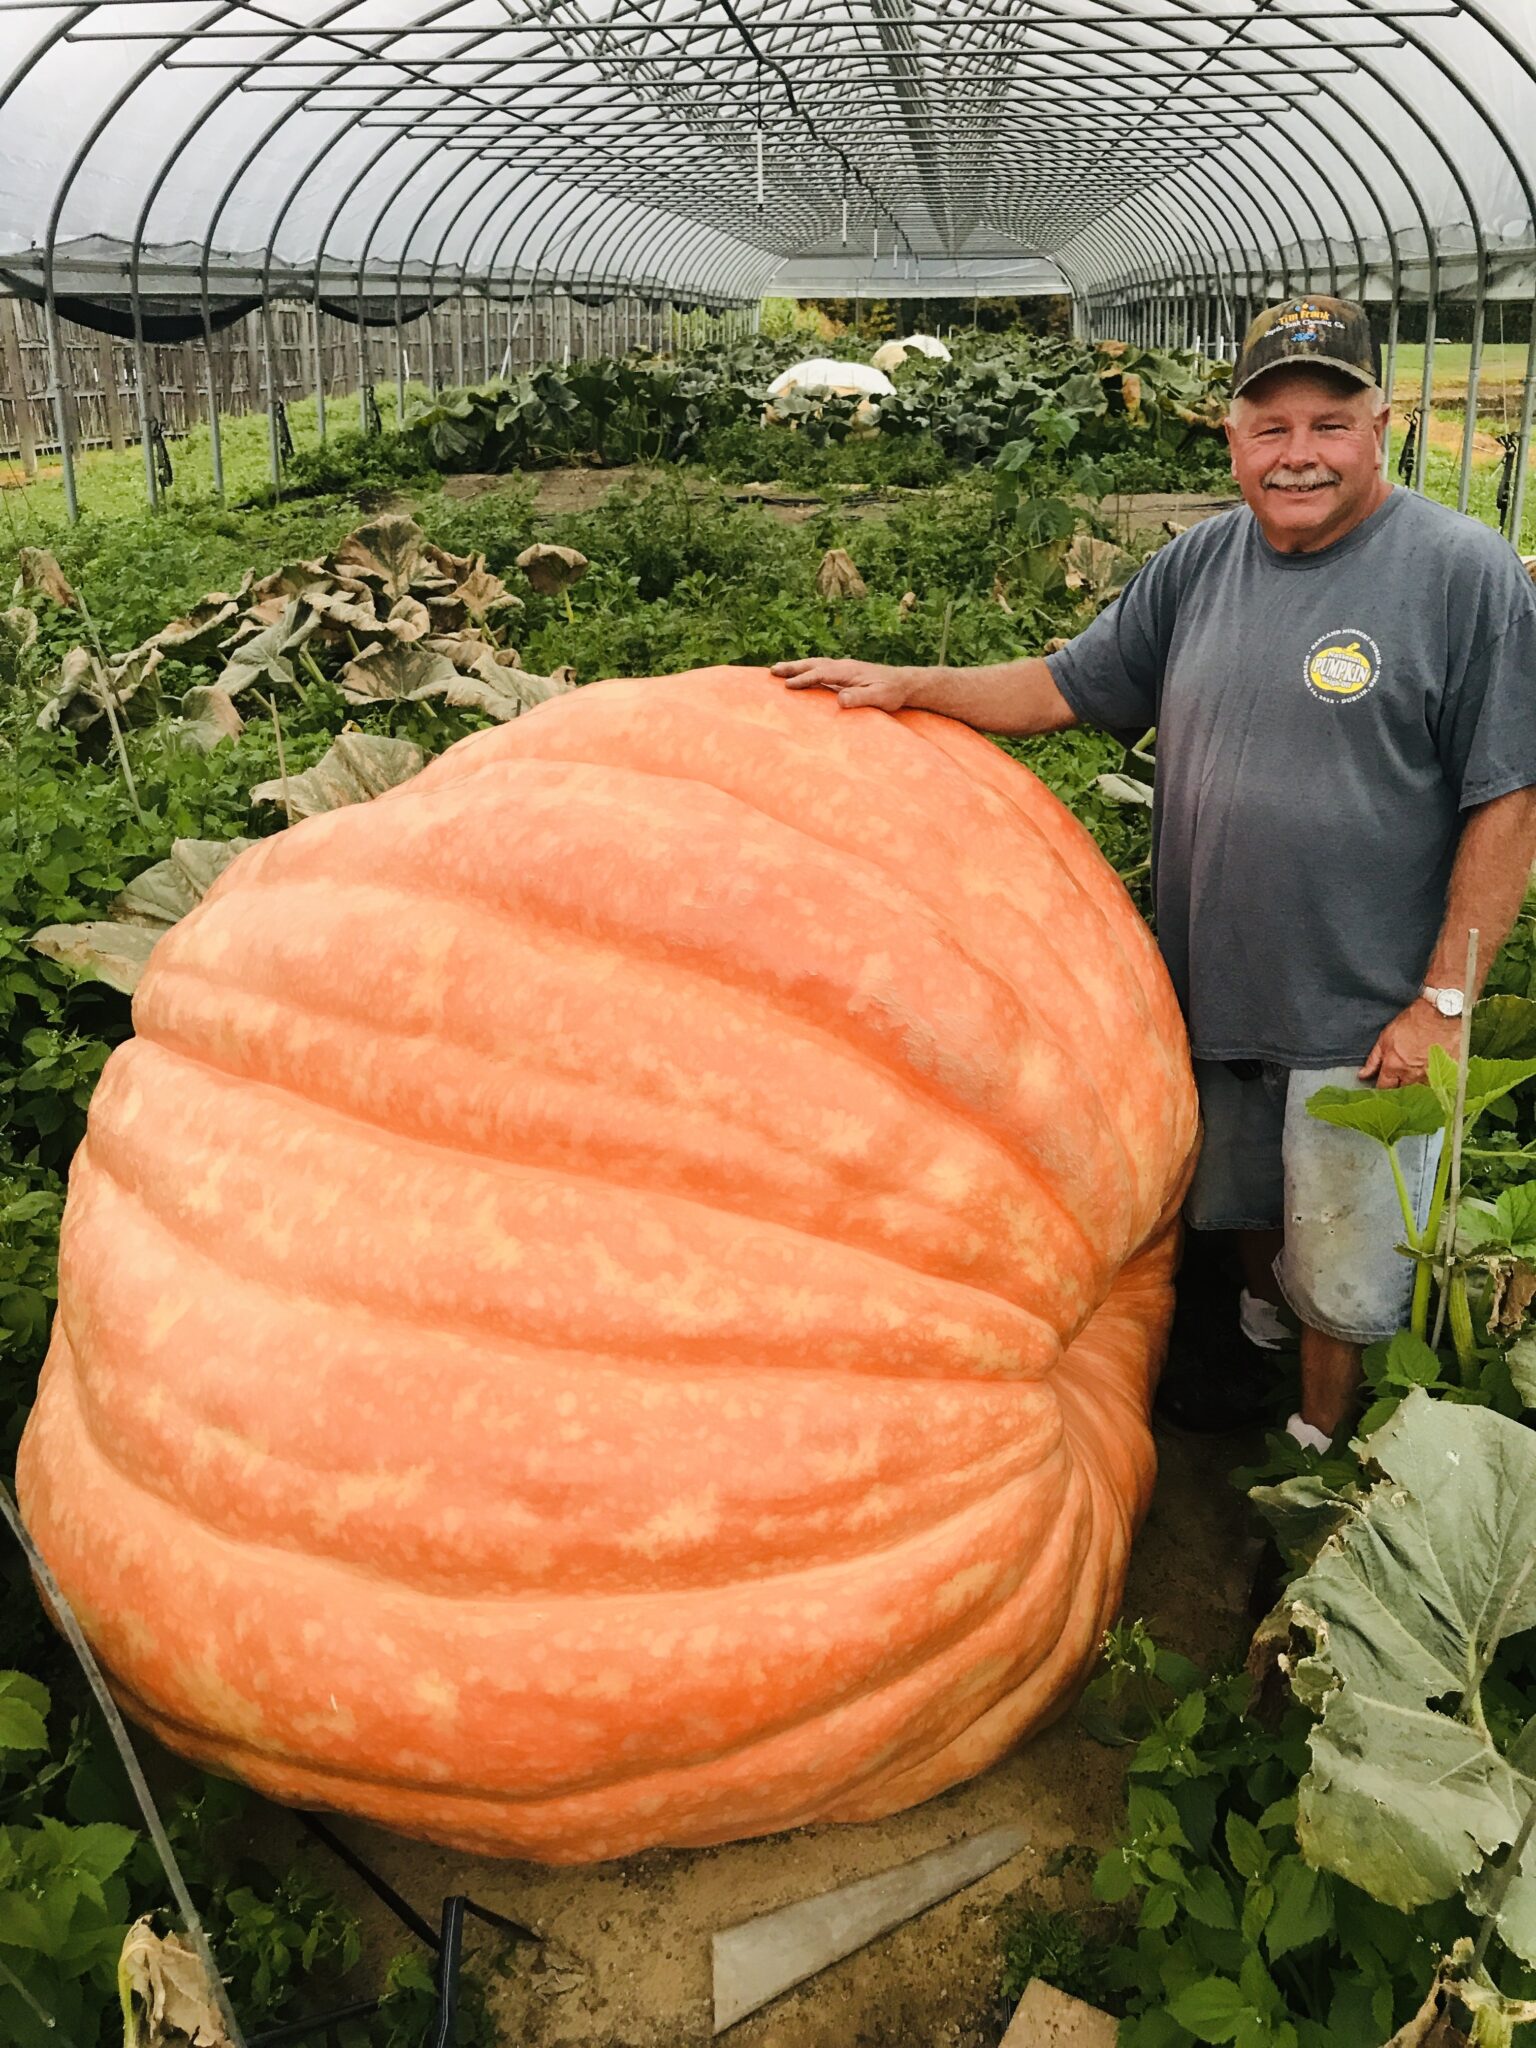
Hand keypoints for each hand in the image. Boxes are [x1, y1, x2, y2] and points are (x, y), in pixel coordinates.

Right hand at [771, 658, 914, 710]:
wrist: (904, 683)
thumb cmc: (892, 692)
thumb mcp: (879, 698)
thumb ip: (860, 698)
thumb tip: (839, 700)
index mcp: (848, 671)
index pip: (821, 674)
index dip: (804, 679)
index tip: (788, 685)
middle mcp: (843, 666)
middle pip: (813, 664)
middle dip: (792, 667)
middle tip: (772, 671)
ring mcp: (842, 668)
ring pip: (814, 664)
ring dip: (796, 666)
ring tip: (777, 670)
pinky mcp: (843, 672)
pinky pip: (820, 668)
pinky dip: (806, 669)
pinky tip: (798, 674)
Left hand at [1359, 999, 1458, 1087]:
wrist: (1441, 1013)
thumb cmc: (1413, 1021)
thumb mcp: (1386, 1037)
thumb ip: (1374, 1059)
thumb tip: (1363, 1075)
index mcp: (1394, 1067)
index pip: (1384, 1087)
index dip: (1382, 1087)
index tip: (1383, 1083)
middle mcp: (1412, 1076)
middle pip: (1403, 1090)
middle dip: (1400, 1086)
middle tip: (1401, 1078)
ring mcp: (1432, 1076)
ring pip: (1421, 1089)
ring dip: (1418, 1084)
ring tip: (1419, 1073)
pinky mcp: (1448, 1073)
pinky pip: (1440, 1083)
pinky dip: (1436, 1080)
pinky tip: (1435, 1071)